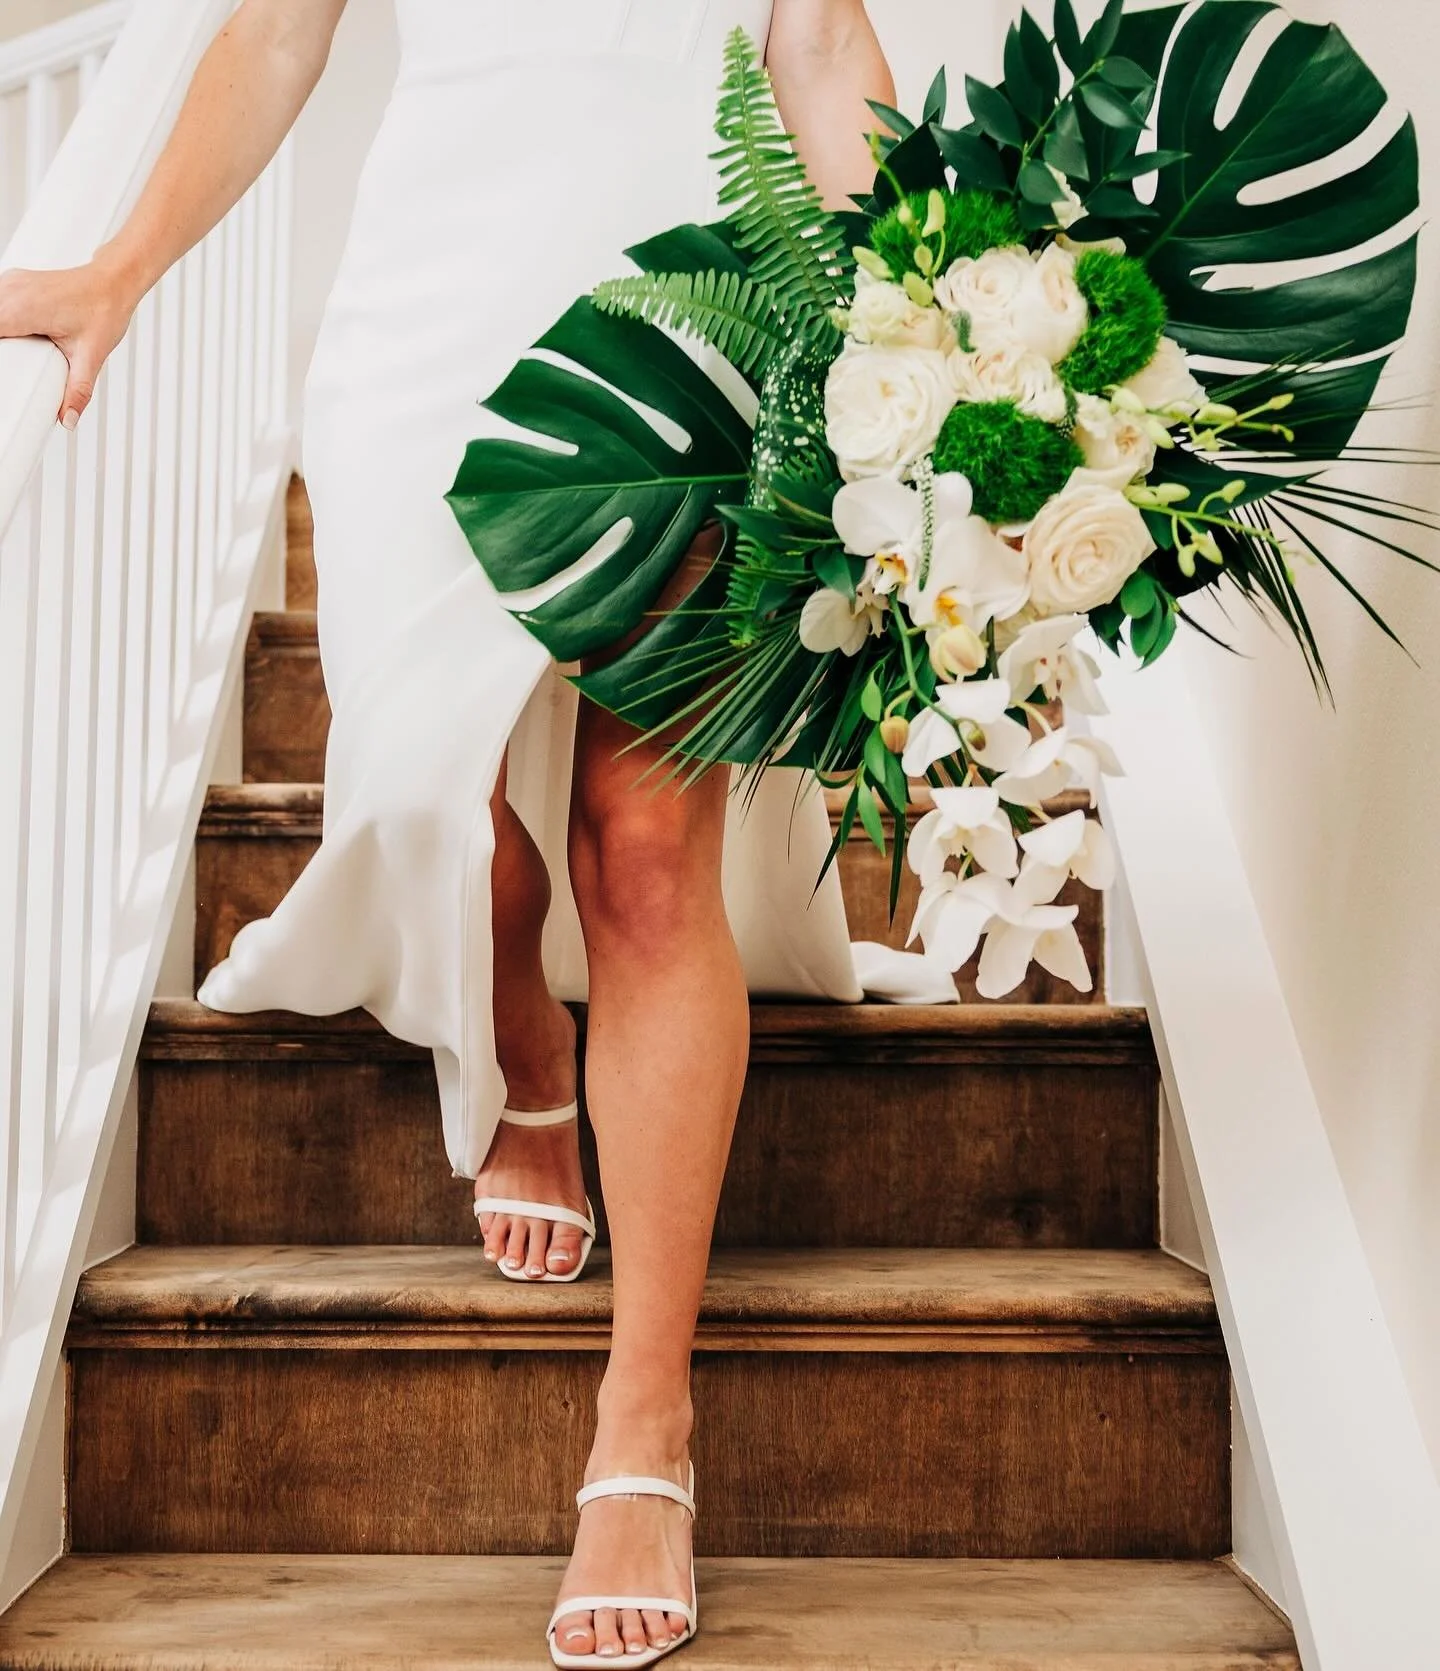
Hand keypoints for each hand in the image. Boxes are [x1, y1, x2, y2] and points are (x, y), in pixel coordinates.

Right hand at [0, 254, 140, 429]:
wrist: (114, 283)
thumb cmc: (104, 309)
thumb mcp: (92, 355)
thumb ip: (78, 390)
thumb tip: (68, 418)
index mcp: (23, 308)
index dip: (1, 357)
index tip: (7, 367)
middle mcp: (12, 290)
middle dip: (3, 348)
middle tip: (13, 364)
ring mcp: (10, 283)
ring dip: (2, 333)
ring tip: (15, 351)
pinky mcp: (13, 282)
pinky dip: (2, 318)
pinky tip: (13, 333)